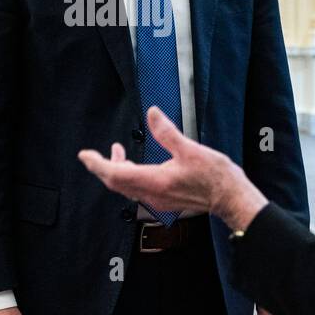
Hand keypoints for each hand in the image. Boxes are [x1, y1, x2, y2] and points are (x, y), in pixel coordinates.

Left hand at [78, 106, 267, 231]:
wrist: (229, 199)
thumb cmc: (215, 177)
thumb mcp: (190, 149)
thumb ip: (167, 132)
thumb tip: (151, 114)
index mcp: (155, 180)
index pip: (115, 173)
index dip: (97, 164)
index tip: (84, 155)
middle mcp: (152, 194)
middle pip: (116, 183)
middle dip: (103, 167)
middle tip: (93, 154)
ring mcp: (157, 200)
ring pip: (126, 188)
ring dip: (116, 171)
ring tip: (117, 153)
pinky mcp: (163, 201)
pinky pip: (137, 191)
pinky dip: (129, 177)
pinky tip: (136, 166)